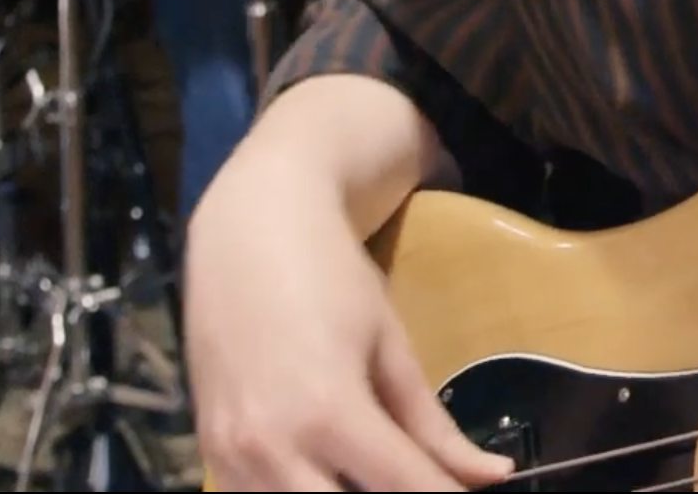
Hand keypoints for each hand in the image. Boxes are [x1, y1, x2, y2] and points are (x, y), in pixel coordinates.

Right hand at [185, 160, 512, 492]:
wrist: (247, 230)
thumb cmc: (330, 275)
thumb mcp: (390, 346)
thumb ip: (433, 424)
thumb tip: (490, 476)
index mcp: (330, 412)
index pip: (405, 489)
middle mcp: (273, 447)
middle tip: (423, 484)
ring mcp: (230, 456)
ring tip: (375, 478)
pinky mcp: (207, 454)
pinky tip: (329, 478)